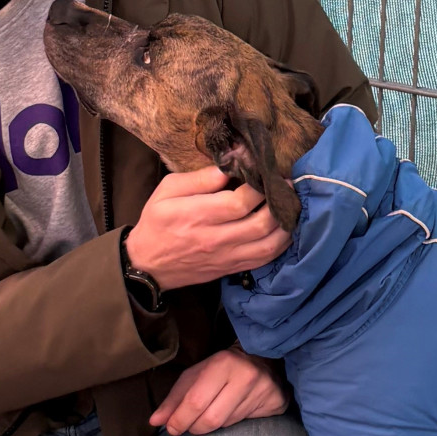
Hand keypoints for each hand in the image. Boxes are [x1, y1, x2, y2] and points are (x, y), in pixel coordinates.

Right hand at [122, 166, 288, 289]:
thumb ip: (199, 179)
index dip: (259, 186)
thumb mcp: (167, 190)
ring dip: (286, 223)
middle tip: (284, 184)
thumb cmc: (157, 222)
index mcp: (197, 215)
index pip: (240, 202)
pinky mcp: (232, 268)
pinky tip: (284, 227)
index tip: (265, 171)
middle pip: (261, 223)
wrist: (148, 264)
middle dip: (278, 201)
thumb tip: (228, 167)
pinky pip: (265, 258)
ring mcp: (227, 257)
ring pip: (269, 244)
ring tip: (288, 204)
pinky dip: (281, 243)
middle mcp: (216, 239)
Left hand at [149, 348, 288, 435]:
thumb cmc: (221, 368)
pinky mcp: (275, 402)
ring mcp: (263, 390)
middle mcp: (245, 376)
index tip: (171, 428)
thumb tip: (155, 421)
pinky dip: (231, 424)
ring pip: (226, 424)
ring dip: (211, 426)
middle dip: (194, 427)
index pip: (196, 402)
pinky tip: (231, 411)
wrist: (262, 358)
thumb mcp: (195, 375)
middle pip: (211, 419)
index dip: (180, 420)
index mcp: (222, 364)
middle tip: (188, 426)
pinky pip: (244, 425)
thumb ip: (175, 399)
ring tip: (211, 413)